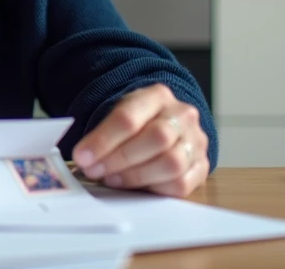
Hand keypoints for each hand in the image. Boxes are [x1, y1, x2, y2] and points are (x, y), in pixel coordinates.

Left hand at [72, 84, 208, 196]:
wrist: (167, 123)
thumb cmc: (138, 122)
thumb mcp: (120, 113)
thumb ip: (103, 133)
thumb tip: (84, 158)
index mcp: (157, 96)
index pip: (129, 117)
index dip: (103, 140)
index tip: (82, 156)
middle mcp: (182, 115)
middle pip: (156, 138)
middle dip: (120, 158)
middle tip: (95, 170)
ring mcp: (196, 141)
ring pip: (171, 163)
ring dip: (136, 176)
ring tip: (113, 179)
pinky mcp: (201, 166)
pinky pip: (182, 184)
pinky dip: (155, 189)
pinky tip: (137, 186)